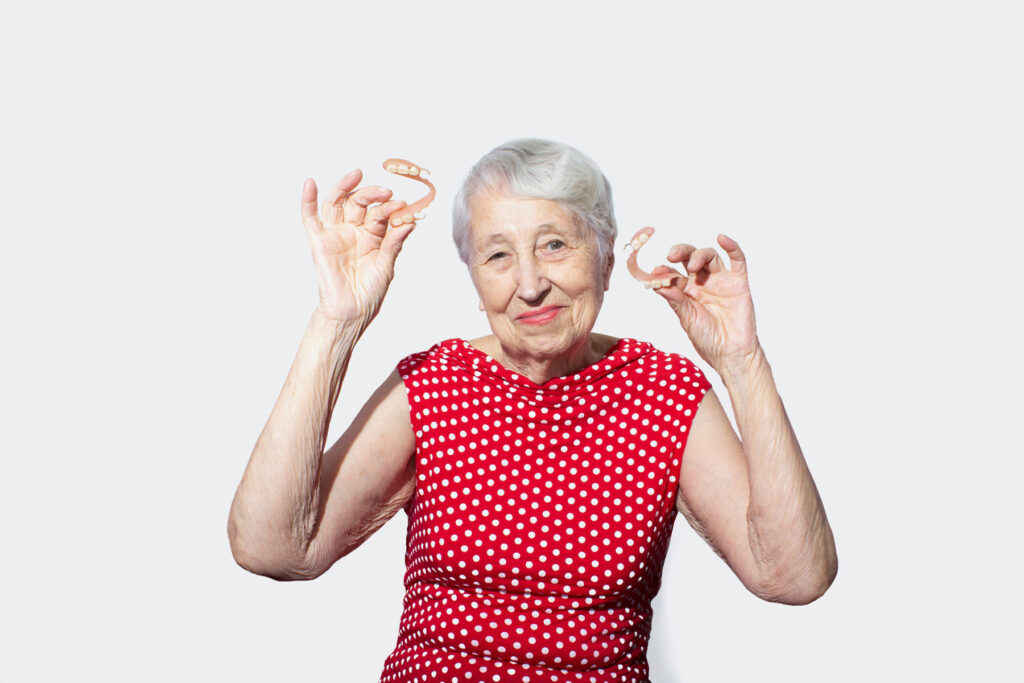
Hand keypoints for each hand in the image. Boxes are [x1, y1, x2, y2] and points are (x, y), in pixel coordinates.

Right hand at [300, 169, 414, 322]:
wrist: (351, 312)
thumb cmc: (369, 292)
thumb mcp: (387, 265)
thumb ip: (394, 243)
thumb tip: (410, 222)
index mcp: (372, 235)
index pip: (380, 213)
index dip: (390, 208)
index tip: (402, 205)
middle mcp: (353, 230)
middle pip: (359, 202)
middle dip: (372, 194)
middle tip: (386, 191)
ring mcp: (335, 234)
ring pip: (337, 203)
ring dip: (345, 187)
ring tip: (356, 174)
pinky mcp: (319, 241)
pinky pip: (310, 218)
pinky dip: (308, 200)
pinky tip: (310, 183)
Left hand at [648, 234, 759, 375]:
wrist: (731, 353)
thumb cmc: (708, 339)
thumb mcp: (686, 319)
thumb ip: (674, 300)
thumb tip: (657, 284)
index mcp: (686, 291)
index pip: (672, 272)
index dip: (663, 268)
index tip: (654, 270)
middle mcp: (702, 282)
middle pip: (689, 258)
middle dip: (680, 253)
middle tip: (671, 255)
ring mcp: (720, 281)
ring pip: (709, 256)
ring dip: (698, 255)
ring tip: (691, 266)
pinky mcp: (738, 283)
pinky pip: (737, 260)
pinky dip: (731, 247)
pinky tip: (722, 238)